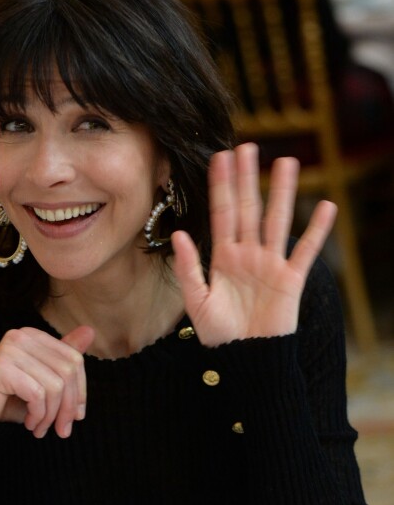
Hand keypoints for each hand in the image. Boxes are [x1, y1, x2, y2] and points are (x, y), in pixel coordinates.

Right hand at [0, 325, 93, 437]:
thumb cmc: (13, 398)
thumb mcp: (45, 380)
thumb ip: (66, 359)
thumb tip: (90, 331)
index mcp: (35, 335)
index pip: (74, 359)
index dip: (80, 390)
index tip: (77, 416)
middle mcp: (22, 336)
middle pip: (67, 372)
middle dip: (68, 407)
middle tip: (62, 429)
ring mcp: (10, 349)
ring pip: (54, 386)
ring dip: (50, 415)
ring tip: (41, 428)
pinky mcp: (1, 367)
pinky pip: (36, 394)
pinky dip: (37, 415)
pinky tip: (29, 423)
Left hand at [172, 142, 336, 346]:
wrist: (244, 357)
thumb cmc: (218, 332)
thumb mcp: (196, 299)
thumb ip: (188, 266)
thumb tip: (179, 234)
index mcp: (223, 256)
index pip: (221, 213)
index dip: (220, 186)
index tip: (219, 158)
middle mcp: (247, 253)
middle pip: (248, 208)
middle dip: (247, 179)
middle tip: (248, 147)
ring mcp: (270, 263)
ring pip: (277, 220)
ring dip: (282, 192)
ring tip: (286, 162)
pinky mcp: (291, 279)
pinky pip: (306, 250)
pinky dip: (317, 230)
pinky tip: (326, 206)